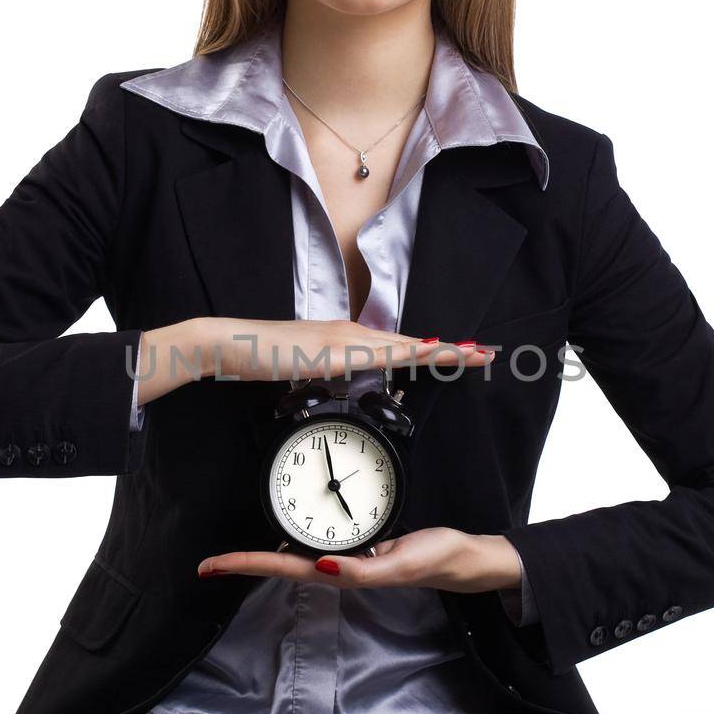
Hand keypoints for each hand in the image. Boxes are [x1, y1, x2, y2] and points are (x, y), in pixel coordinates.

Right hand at [196, 316, 494, 383]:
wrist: (226, 343)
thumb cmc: (260, 357)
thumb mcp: (305, 368)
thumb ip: (329, 370)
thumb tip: (346, 379)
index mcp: (347, 340)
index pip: (399, 347)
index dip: (433, 351)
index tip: (464, 355)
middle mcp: (350, 334)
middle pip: (410, 343)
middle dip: (450, 349)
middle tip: (487, 353)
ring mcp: (340, 340)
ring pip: (401, 345)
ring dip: (438, 350)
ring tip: (472, 354)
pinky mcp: (328, 351)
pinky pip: (374, 355)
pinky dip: (404, 355)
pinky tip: (424, 355)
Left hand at [197, 529, 520, 594]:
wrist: (461, 558)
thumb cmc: (436, 559)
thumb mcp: (403, 562)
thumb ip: (364, 568)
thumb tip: (321, 567)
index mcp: (342, 572)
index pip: (283, 568)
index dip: (247, 565)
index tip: (213, 567)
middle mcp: (337, 567)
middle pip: (279, 565)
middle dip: (244, 564)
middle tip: (208, 564)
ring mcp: (345, 557)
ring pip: (293, 556)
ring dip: (262, 556)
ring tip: (231, 556)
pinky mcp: (356, 544)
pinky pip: (314, 543)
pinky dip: (290, 541)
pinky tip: (281, 536)